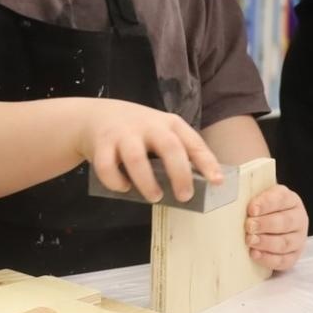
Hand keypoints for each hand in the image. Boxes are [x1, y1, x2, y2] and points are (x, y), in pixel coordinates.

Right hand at [76, 100, 222, 204]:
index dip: (206, 162)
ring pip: (136, 158)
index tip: (216, 181)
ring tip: (154, 197)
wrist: (95, 115)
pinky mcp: (100, 143)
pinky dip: (115, 182)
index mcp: (169, 124)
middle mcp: (148, 125)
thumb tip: (193, 187)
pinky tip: (123, 187)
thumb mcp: (159, 133)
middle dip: (179, 174)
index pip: (192, 142)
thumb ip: (174, 153)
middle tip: (184, 196)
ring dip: (147, 182)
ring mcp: (123, 133)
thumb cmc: (137, 131)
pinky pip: (106, 166)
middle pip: (169, 147)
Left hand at [245, 184, 306, 271]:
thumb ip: (243, 191)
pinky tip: (255, 255)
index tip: (251, 209)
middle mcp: (298, 217)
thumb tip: (220, 184)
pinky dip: (269, 259)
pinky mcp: (294, 255)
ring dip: (266, 242)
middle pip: (285, 222)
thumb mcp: (253, 194)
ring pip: (285, 242)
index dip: (266, 203)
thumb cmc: (256, 207)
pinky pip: (285, 260)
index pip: (280, 198)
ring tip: (249, 241)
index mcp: (289, 199)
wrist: (265, 222)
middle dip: (265, 224)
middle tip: (248, 226)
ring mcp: (298, 238)